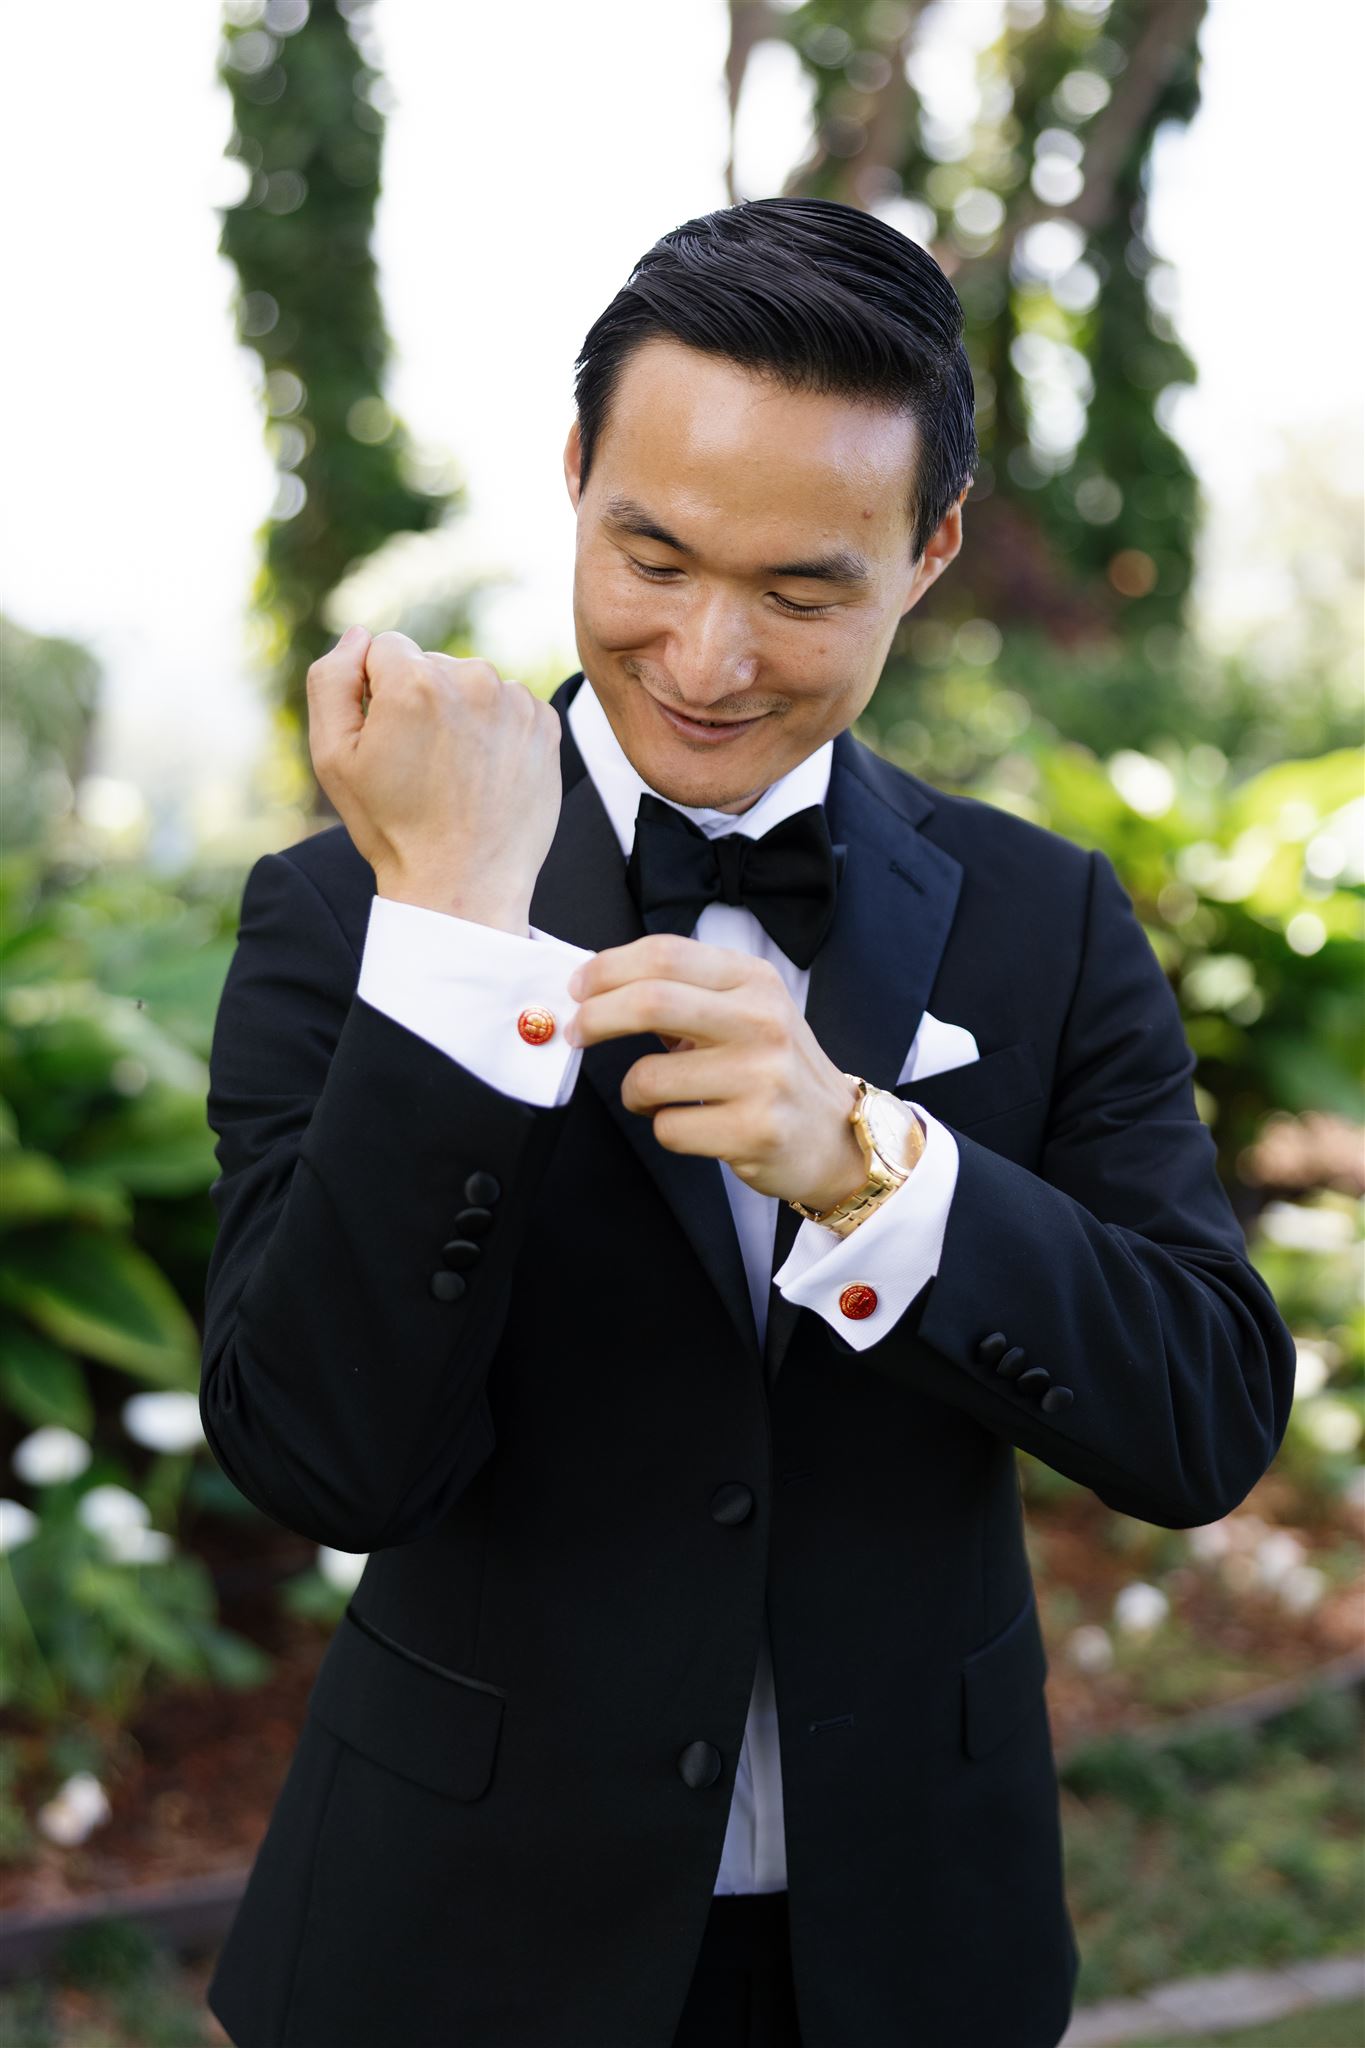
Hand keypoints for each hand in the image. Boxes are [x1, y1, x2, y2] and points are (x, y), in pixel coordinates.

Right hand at [306, 627, 562, 931]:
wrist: (464, 884)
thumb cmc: (392, 826)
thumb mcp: (333, 756)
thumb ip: (331, 680)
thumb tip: (359, 636)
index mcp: (414, 680)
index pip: (384, 649)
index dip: (377, 694)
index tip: (387, 740)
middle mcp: (471, 678)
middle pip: (431, 664)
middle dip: (420, 700)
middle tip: (420, 766)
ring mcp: (514, 701)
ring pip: (471, 684)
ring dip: (460, 713)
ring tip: (454, 773)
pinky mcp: (545, 724)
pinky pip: (508, 706)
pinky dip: (496, 730)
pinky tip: (484, 774)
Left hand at [564, 934, 868, 1209]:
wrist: (835, 1136)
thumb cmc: (774, 1070)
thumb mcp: (745, 1012)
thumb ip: (684, 993)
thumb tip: (600, 986)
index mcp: (754, 981)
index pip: (666, 955)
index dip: (608, 968)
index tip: (579, 988)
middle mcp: (762, 1021)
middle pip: (651, 1001)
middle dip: (596, 1018)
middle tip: (576, 1033)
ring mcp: (762, 1077)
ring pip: (648, 1077)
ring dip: (633, 1092)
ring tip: (657, 1096)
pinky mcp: (754, 1130)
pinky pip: (668, 1127)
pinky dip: (663, 1127)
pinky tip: (694, 1124)